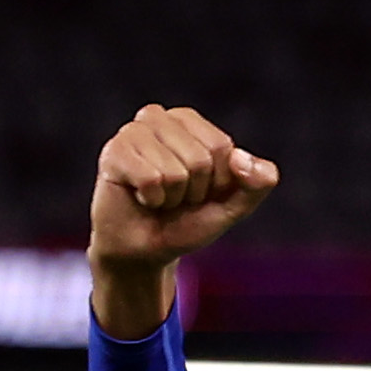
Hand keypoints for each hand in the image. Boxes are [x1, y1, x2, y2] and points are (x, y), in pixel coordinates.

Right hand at [90, 106, 275, 327]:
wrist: (143, 252)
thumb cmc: (185, 223)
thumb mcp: (231, 207)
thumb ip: (256, 184)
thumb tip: (243, 160)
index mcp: (189, 121)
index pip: (221, 148)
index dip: (217, 183)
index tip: (198, 193)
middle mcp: (159, 118)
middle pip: (200, 160)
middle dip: (193, 192)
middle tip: (174, 199)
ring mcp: (133, 132)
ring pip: (175, 172)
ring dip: (170, 199)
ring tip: (157, 198)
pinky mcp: (114, 151)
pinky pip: (150, 179)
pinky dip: (151, 200)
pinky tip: (140, 198)